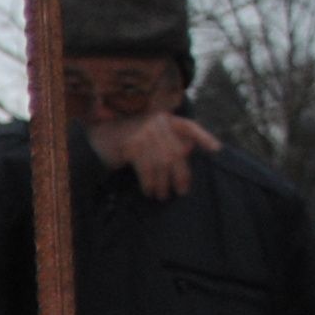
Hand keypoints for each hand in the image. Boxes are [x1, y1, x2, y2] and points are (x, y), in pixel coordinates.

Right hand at [88, 110, 222, 200]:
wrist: (98, 136)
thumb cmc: (128, 138)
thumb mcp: (151, 136)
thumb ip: (168, 142)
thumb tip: (188, 152)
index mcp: (165, 118)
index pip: (189, 127)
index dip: (203, 138)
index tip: (216, 150)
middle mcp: (157, 122)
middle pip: (176, 152)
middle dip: (180, 175)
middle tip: (181, 191)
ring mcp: (143, 132)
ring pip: (161, 163)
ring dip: (163, 183)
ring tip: (163, 196)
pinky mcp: (131, 145)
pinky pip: (146, 168)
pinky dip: (149, 182)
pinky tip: (150, 191)